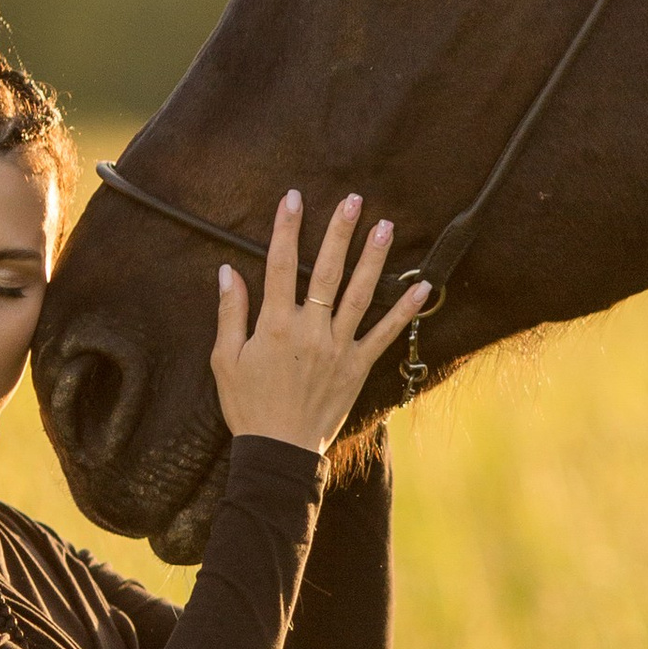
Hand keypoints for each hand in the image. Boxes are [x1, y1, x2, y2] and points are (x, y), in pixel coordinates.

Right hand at [210, 192, 431, 453]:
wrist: (278, 451)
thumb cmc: (248, 405)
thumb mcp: (225, 359)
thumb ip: (230, 313)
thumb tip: (227, 271)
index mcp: (274, 326)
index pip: (280, 266)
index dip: (287, 229)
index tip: (294, 198)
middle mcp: (309, 331)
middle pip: (327, 272)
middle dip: (339, 232)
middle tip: (354, 200)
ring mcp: (337, 348)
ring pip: (360, 295)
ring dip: (373, 259)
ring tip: (386, 226)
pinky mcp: (357, 367)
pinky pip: (385, 335)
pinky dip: (404, 311)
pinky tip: (422, 286)